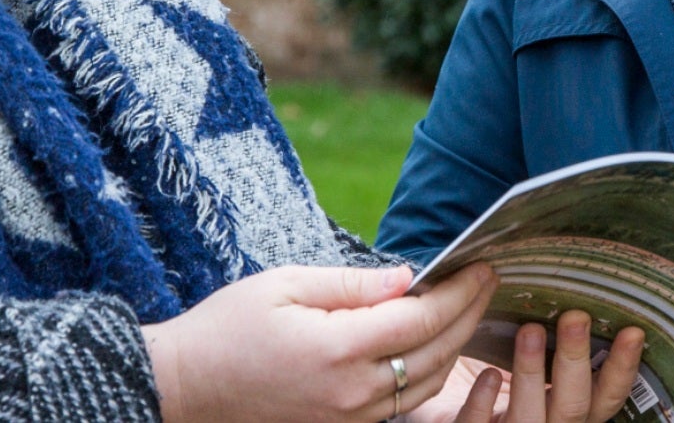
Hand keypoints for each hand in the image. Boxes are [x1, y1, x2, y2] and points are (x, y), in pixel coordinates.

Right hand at [142, 262, 494, 422]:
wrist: (185, 388)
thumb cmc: (228, 328)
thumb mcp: (285, 285)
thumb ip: (352, 284)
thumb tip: (407, 277)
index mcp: (337, 348)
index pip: (422, 319)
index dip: (460, 292)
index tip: (482, 265)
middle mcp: (350, 391)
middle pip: (435, 353)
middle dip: (469, 314)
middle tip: (487, 281)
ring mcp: (348, 418)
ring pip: (426, 383)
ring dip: (456, 345)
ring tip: (469, 308)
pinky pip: (402, 404)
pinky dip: (428, 373)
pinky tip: (435, 346)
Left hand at [397, 314, 648, 422]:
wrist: (437, 399)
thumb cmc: (486, 369)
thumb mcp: (520, 351)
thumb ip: (544, 328)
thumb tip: (562, 270)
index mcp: (565, 408)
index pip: (605, 397)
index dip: (622, 368)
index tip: (632, 330)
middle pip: (573, 408)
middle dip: (575, 361)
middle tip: (575, 317)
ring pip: (530, 419)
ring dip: (531, 375)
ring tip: (529, 330)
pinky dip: (483, 404)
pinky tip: (485, 375)